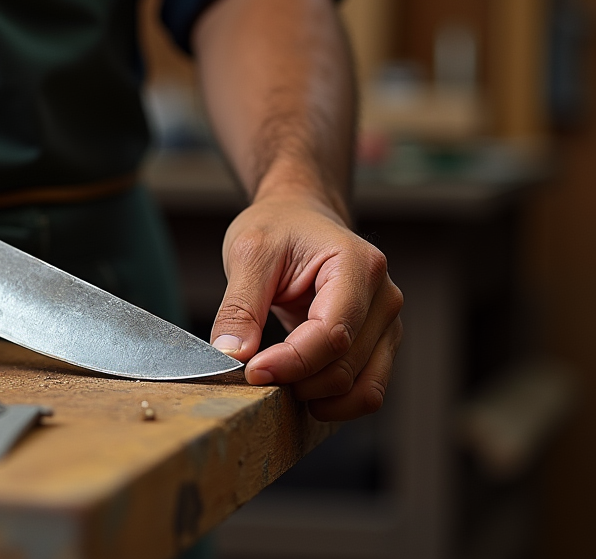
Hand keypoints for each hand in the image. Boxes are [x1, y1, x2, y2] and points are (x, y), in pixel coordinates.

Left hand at [209, 190, 402, 420]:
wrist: (300, 216)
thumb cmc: (279, 227)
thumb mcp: (249, 254)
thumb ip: (240, 306)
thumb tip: (232, 355)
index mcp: (358, 265)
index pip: (332, 333)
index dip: (292, 362)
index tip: (252, 372)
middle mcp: (384, 297)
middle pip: (346, 366)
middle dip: (298, 381)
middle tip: (255, 373)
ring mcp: (387, 324)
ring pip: (363, 388)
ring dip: (318, 397)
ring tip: (278, 383)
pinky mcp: (379, 344)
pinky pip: (367, 390)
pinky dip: (335, 402)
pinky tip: (301, 390)